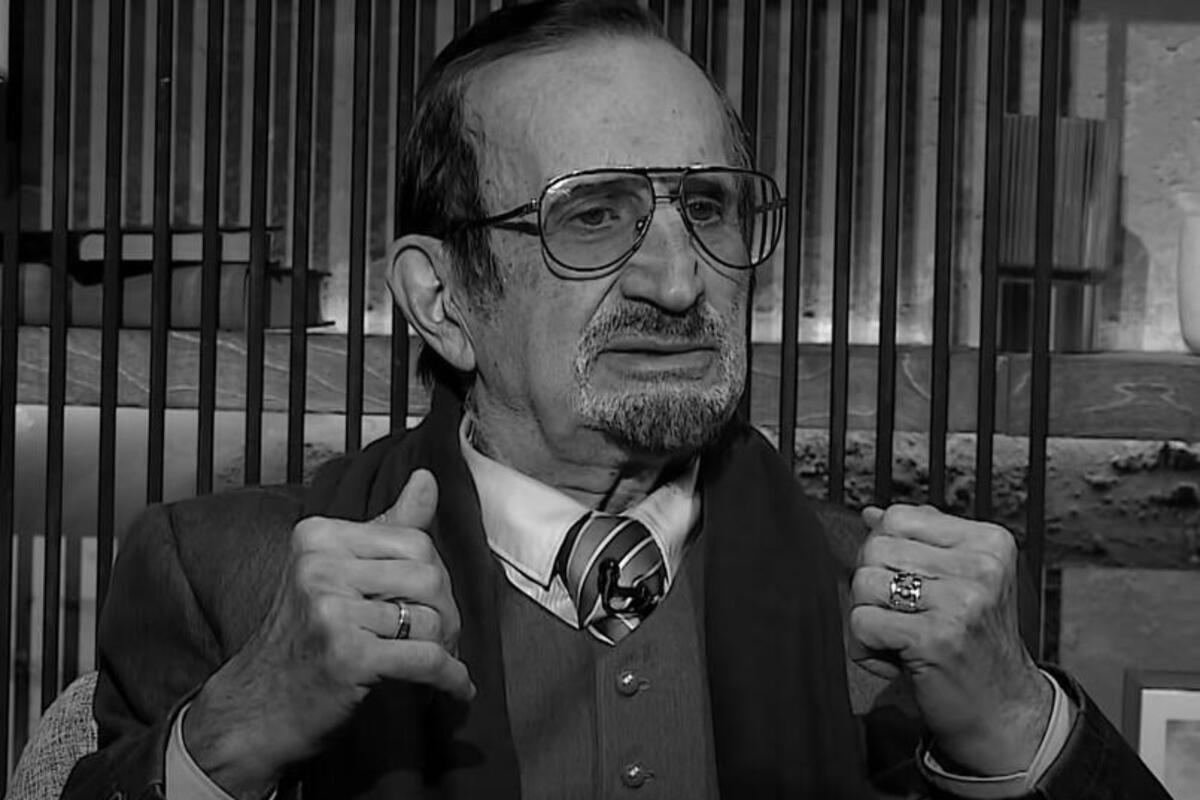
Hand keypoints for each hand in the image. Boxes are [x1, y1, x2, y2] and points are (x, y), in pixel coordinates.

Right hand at [183, 469, 472, 797]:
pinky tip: (457, 687)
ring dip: (446, 648)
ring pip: (429, 620)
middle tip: (442, 638)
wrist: (254, 709)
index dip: (436, 577)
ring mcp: (330, 611)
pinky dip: (450, 677)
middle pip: (429, 576)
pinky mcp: (346, 656)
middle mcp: (319, 566)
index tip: (431, 605)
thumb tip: (427, 478)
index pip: (415, 541)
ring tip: (437, 662)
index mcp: (318, 536)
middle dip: (447, 612)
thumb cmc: (302, 640)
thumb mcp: (335, 573)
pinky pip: (427, 659)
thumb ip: (387, 526)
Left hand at [848, 504, 1052, 775]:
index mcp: (989, 542)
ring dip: (868, 619)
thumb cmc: (971, 645)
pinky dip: (866, 648)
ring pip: (862, 583)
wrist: (1004, 714)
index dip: (885, 553)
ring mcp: (962, 602)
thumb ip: (919, 543)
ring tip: (903, 640)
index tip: (912, 588)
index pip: (897, 518)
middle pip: (874, 548)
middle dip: (873, 588)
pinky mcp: (936, 638)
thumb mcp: (960, 582)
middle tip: (905, 619)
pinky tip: (898, 662)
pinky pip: (862, 623)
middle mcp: (982, 566)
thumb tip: (869, 513)